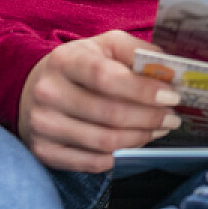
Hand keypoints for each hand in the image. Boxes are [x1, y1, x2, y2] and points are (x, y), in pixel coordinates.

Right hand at [17, 31, 181, 172]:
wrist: (34, 88)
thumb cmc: (81, 65)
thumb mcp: (105, 45)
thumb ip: (137, 51)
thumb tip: (170, 71)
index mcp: (65, 61)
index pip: (106, 78)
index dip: (144, 90)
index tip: (172, 96)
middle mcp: (48, 93)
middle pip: (110, 114)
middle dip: (150, 118)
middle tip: (173, 117)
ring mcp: (43, 125)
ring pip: (105, 141)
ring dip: (141, 137)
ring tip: (159, 129)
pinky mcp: (45, 151)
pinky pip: (93, 163)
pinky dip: (121, 155)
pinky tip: (136, 143)